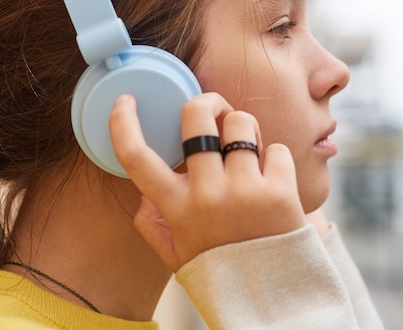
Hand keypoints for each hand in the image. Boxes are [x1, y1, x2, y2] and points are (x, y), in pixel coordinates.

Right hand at [109, 93, 305, 271]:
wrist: (272, 301)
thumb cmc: (222, 270)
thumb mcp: (177, 255)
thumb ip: (152, 226)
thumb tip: (142, 198)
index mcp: (176, 208)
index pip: (136, 158)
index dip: (123, 124)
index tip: (125, 101)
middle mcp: (206, 195)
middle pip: (196, 116)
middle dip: (208, 103)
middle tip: (218, 113)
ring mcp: (243, 191)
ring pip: (242, 122)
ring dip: (247, 130)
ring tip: (251, 154)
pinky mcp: (279, 192)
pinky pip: (276, 149)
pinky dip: (276, 159)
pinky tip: (274, 182)